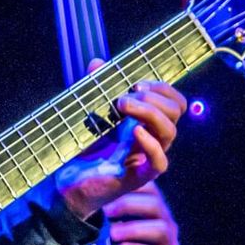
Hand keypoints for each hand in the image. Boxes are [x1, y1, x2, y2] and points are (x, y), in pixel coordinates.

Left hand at [57, 74, 186, 220]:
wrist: (68, 182)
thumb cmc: (83, 149)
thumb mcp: (90, 113)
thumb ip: (96, 88)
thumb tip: (97, 63)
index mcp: (146, 122)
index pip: (174, 102)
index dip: (162, 88)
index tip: (135, 83)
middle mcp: (151, 138)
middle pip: (176, 112)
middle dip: (155, 97)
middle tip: (126, 96)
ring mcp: (147, 158)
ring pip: (170, 132)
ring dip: (150, 112)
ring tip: (122, 105)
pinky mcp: (139, 177)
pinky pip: (160, 162)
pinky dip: (150, 144)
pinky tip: (134, 131)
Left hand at [103, 181, 179, 244]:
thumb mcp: (113, 229)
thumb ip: (108, 212)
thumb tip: (82, 191)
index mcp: (153, 210)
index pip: (150, 189)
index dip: (133, 184)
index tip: (110, 186)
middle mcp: (165, 223)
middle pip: (155, 205)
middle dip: (129, 205)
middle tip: (106, 211)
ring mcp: (169, 244)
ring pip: (159, 229)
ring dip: (133, 229)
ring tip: (112, 234)